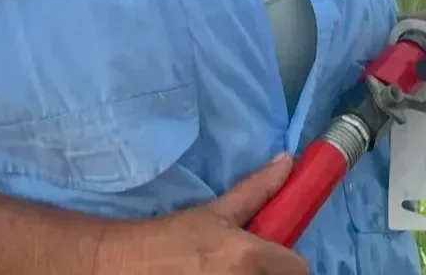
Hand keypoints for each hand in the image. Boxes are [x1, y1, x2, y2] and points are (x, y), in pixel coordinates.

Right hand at [92, 154, 308, 274]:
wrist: (126, 265)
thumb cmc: (172, 238)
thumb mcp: (216, 213)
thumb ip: (256, 190)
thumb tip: (287, 161)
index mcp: (248, 257)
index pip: (299, 269)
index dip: (290, 263)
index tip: (277, 259)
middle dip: (270, 273)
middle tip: (249, 265)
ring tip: (225, 272)